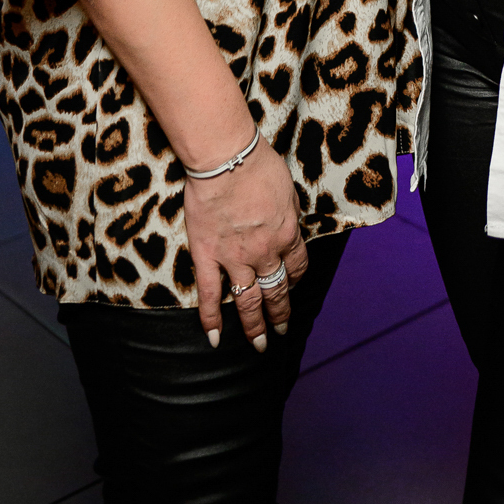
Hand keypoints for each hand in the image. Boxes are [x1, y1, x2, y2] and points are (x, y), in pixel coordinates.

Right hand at [182, 136, 307, 351]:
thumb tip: (289, 225)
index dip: (296, 279)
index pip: (297, 266)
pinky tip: (214, 338)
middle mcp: (264, 252)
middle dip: (280, 314)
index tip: (293, 287)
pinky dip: (210, 319)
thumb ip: (289, 212)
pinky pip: (210, 294)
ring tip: (258, 345)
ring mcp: (235, 258)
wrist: (226, 158)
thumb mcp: (287, 187)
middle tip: (281, 331)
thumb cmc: (258, 163)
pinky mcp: (207, 256)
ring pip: (248, 301)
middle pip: (276, 290)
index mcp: (287, 233)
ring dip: (254, 325)